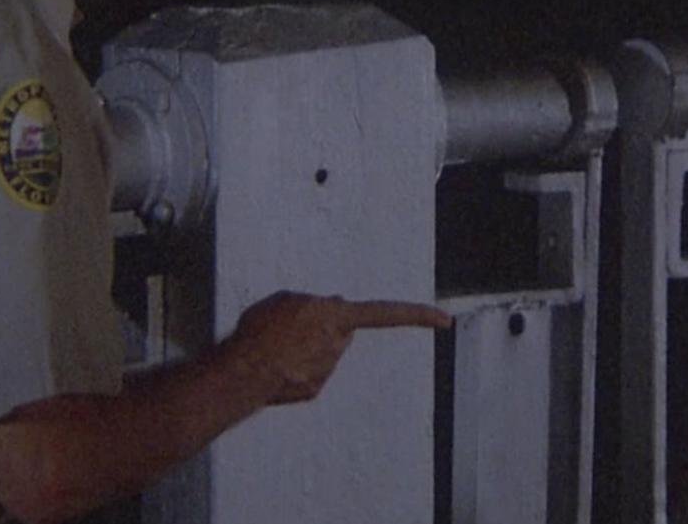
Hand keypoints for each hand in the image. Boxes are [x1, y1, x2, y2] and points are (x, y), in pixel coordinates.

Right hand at [224, 291, 451, 404]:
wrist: (242, 372)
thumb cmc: (261, 330)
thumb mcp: (286, 299)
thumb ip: (317, 303)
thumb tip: (336, 306)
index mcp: (336, 317)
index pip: (386, 313)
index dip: (418, 315)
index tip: (445, 320)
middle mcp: (339, 344)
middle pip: (341, 332)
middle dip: (325, 328)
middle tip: (291, 328)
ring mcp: (329, 368)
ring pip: (324, 351)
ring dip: (306, 347)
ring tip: (276, 346)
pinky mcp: (315, 389)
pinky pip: (310, 371)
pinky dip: (295, 367)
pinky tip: (276, 365)